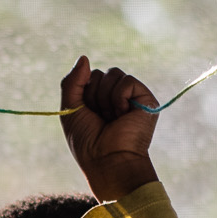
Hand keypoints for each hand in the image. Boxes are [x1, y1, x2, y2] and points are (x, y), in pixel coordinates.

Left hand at [60, 57, 159, 200]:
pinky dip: (119, 98)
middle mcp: (115, 96)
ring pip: (113, 73)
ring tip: (112, 118)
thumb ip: (72, 82)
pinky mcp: (146, 99)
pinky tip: (123, 115)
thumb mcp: (70, 109)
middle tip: (101, 118)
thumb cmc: (87, 142)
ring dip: (105, 98)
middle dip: (93, 95)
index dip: (83, 94)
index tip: (87, 115)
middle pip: (99, 73)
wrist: (107, 160)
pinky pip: (127, 81)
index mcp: (98, 99)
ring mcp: (131, 97)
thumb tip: (84, 57)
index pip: (87, 76)